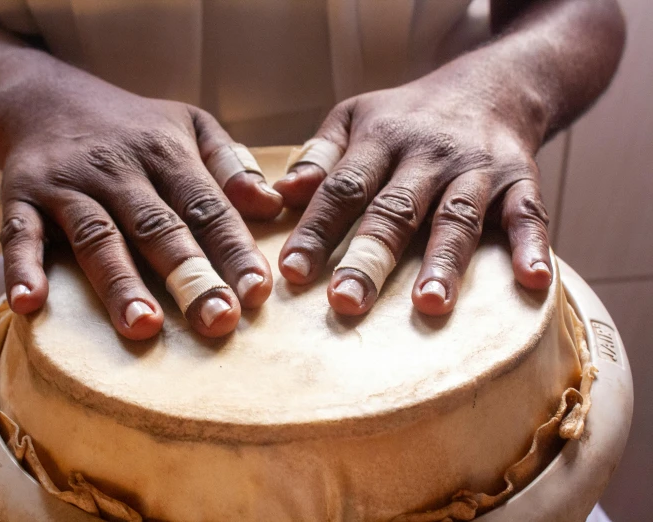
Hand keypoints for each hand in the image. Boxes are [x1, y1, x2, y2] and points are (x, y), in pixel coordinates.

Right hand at [0, 67, 282, 338]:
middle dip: (190, 276)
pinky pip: (19, 233)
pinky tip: (29, 304)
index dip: (234, 250)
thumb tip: (271, 204)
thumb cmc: (133, 126)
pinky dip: (22, 267)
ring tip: (142, 327)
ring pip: (98, 236)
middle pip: (158, 227)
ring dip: (119, 282)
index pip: (207, 207)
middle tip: (217, 321)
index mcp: (167, 153)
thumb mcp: (189, 125)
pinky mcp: (20, 195)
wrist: (45, 97)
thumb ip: (231, 165)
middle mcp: (119, 168)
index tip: (258, 293)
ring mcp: (68, 182)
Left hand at [274, 61, 551, 315]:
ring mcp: (476, 169)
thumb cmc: (408, 115)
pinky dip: (532, 246)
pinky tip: (531, 280)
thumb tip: (283, 194)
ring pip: (456, 218)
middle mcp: (428, 154)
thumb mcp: (355, 117)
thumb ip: (320, 156)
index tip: (292, 272)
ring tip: (429, 305)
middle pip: (394, 210)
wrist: (491, 85)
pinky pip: (527, 214)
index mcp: (380, 139)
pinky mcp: (520, 180)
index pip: (342, 189)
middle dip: (369, 257)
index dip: (315, 230)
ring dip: (444, 262)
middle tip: (346, 302)